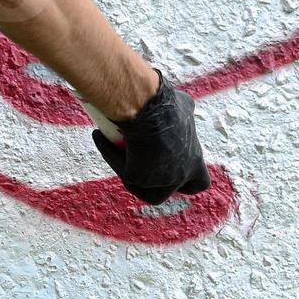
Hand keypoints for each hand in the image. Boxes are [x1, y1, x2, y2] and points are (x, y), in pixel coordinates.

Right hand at [92, 69, 211, 205]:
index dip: (187, 181)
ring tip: (118, 153)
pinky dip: (109, 154)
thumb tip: (182, 108)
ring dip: (129, 175)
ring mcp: (157, 181)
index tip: (177, 173)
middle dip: (154, 185)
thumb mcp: (184, 107)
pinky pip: (119, 168)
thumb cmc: (166, 105)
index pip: (199, 184)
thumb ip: (185, 116)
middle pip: (166, 192)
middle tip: (141, 167)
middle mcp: (179, 176)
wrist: (147, 109)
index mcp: (195, 163)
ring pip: (140, 188)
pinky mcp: (135, 177)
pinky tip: (99, 136)